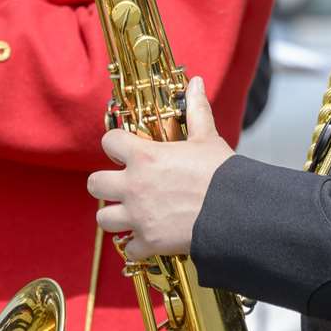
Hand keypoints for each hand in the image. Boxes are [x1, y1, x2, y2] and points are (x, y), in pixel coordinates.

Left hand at [86, 77, 233, 259]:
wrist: (235, 213)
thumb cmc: (221, 174)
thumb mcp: (207, 138)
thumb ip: (196, 110)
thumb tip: (197, 83)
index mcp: (144, 157)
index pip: (108, 142)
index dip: (115, 144)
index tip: (124, 149)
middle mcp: (134, 186)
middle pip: (94, 183)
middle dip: (105, 184)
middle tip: (121, 185)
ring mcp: (138, 216)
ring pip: (103, 218)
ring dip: (114, 216)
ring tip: (129, 213)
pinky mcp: (149, 242)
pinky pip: (127, 247)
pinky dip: (135, 245)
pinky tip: (147, 238)